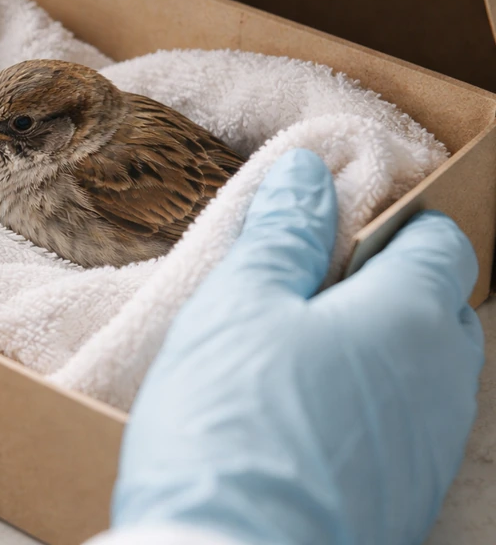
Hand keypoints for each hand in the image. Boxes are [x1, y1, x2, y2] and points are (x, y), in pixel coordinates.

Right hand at [112, 149, 483, 544]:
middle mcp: (442, 384)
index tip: (332, 228)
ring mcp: (428, 453)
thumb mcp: (238, 306)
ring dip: (369, 352)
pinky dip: (362, 410)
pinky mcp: (403, 503)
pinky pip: (397, 432)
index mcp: (412, 319)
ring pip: (417, 375)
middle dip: (380, 288)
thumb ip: (283, 234)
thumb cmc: (235, 426)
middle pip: (434, 309)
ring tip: (288, 360)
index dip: (393, 223)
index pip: (440, 243)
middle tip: (299, 292)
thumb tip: (309, 174)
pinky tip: (297, 423)